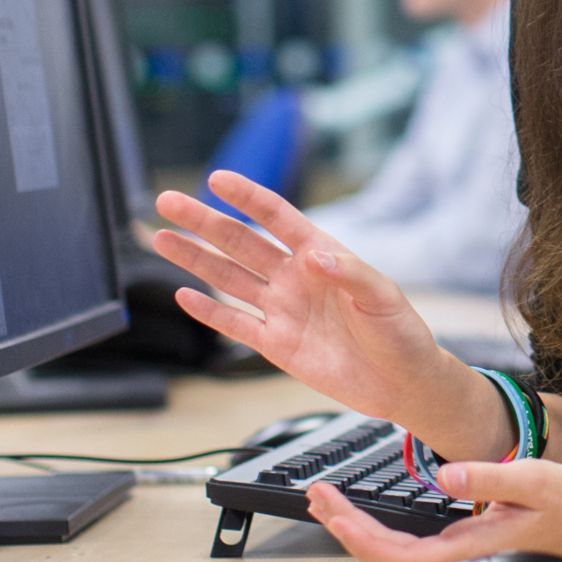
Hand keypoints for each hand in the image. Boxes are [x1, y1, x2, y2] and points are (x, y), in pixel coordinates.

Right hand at [150, 170, 447, 420]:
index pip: (277, 218)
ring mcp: (283, 309)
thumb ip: (348, 274)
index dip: (247, 198)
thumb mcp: (382, 297)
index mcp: (322, 254)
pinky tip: (184, 295)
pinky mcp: (277, 344)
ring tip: (160, 238)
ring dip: (195, 258)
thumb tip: (314, 256)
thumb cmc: (400, 333)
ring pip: (229, 278)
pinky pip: (236, 323)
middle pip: (240, 242)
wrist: (401, 383)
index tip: (216, 178)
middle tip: (168, 201)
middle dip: (203, 221)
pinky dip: (209, 311)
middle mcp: (295, 277)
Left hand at [303, 458, 561, 561]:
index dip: (366, 543)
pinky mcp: (457, 541)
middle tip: (317, 496)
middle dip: (347, 530)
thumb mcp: (535, 478)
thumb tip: (447, 475)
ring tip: (326, 501)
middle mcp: (458, 555)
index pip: (407, 557)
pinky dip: (375, 528)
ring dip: (356, 529)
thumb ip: (491, 476)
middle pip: (389, 558)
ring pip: (393, 552)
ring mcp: (455, 550)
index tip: (337, 516)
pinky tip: (359, 513)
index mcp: (473, 545)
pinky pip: (406, 544)